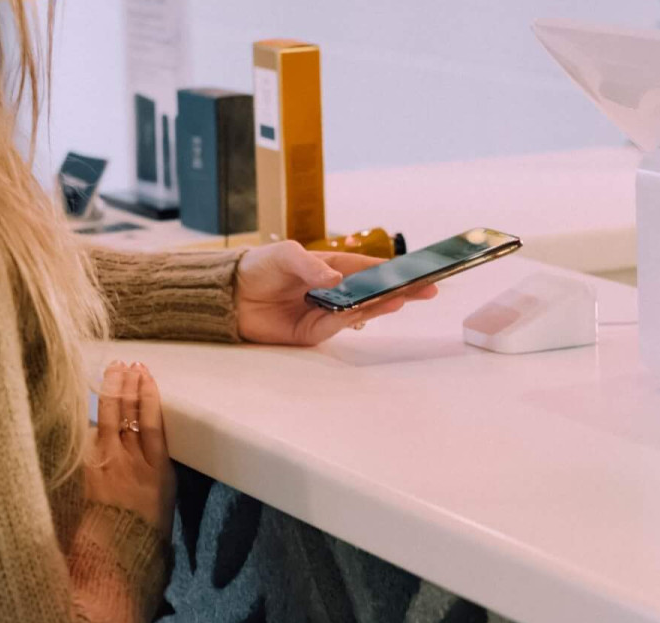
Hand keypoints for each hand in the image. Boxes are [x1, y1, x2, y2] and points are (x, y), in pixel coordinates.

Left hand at [86, 361, 174, 535]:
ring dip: (111, 391)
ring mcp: (106, 464)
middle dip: (127, 385)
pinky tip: (92, 403)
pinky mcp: (87, 470)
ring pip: (108, 418)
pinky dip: (92, 418)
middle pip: (128, 413)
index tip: (145, 374)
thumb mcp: (165, 491)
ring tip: (112, 372)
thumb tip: (145, 436)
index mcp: (157, 467)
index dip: (148, 394)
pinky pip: (89, 437)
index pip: (152, 420)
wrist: (120, 549)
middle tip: (127, 366)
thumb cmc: (147, 524)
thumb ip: (154, 462)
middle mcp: (131, 460)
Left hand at [234, 240, 438, 344]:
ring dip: (385, 303)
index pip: (369, 269)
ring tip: (407, 296)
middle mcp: (334, 290)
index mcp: (331, 267)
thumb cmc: (259, 267)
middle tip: (429, 288)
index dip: (394, 270)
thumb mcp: (285, 255)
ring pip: (363, 309)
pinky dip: (358, 316)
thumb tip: (335, 279)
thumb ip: (311, 265)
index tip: (419, 270)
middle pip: (374, 291)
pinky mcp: (314, 332)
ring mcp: (326, 312)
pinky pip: (340, 324)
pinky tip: (374, 307)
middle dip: (402, 289)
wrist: (230, 296)